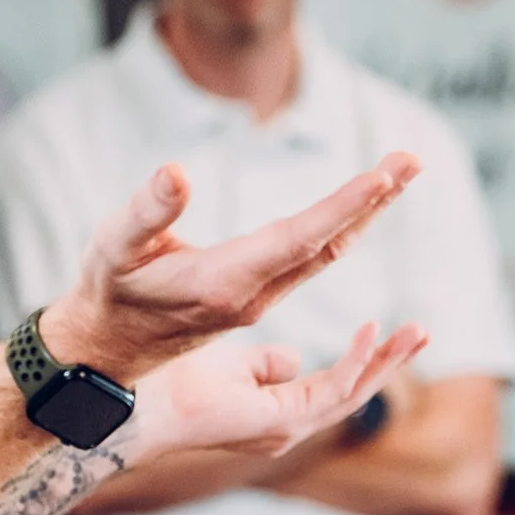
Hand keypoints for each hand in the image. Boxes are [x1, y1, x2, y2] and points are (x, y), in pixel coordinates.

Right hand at [42, 153, 419, 382]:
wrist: (101, 355)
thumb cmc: (103, 294)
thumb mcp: (111, 249)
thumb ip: (145, 212)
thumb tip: (177, 172)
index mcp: (223, 282)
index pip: (298, 238)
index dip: (343, 206)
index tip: (385, 175)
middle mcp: (251, 296)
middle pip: (326, 245)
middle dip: (372, 200)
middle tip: (413, 159)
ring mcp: (255, 301)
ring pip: (323, 252)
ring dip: (363, 212)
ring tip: (398, 172)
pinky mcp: (252, 299)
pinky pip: (310, 260)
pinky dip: (339, 228)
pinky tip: (359, 210)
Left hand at [123, 322, 428, 464]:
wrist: (138, 399)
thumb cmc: (173, 381)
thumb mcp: (232, 364)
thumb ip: (265, 365)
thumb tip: (294, 357)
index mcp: (280, 412)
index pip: (337, 387)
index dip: (367, 360)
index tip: (389, 327)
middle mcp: (288, 425)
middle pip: (356, 395)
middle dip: (392, 363)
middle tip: (423, 330)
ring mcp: (287, 428)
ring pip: (353, 396)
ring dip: (387, 362)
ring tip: (417, 330)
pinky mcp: (280, 423)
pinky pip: (331, 391)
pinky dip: (356, 363)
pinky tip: (371, 332)